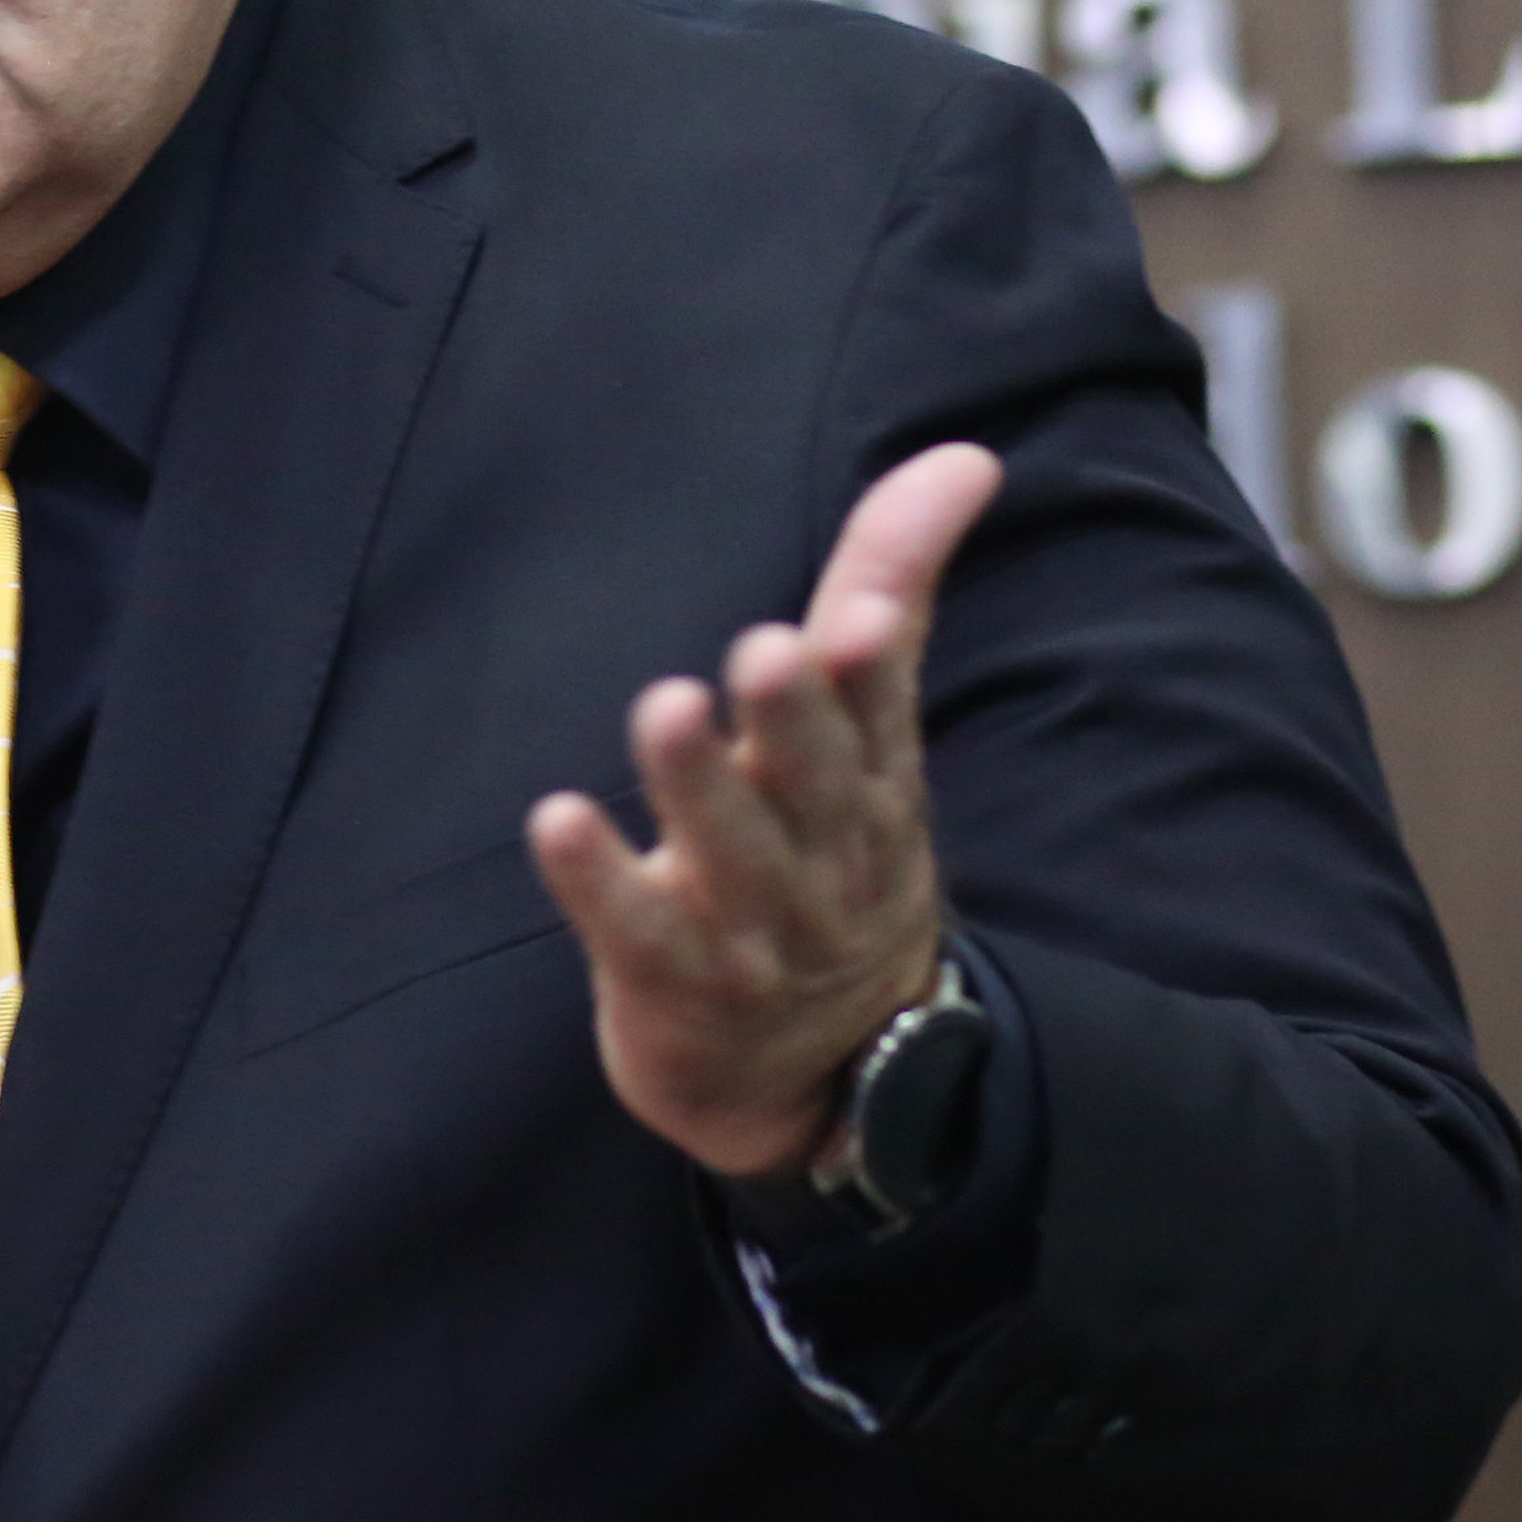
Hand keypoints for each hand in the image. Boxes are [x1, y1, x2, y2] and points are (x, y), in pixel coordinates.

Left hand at [525, 442, 1004, 1178]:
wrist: (828, 1068)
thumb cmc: (835, 854)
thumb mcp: (872, 728)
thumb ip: (893, 580)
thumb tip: (962, 453)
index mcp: (876, 788)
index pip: (878, 721)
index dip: (866, 676)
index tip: (853, 622)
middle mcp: (827, 858)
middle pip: (816, 789)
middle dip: (795, 723)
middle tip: (766, 649)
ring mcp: (755, 931)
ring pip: (732, 857)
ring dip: (698, 786)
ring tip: (665, 707)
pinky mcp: (674, 981)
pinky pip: (636, 933)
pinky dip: (597, 883)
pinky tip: (559, 819)